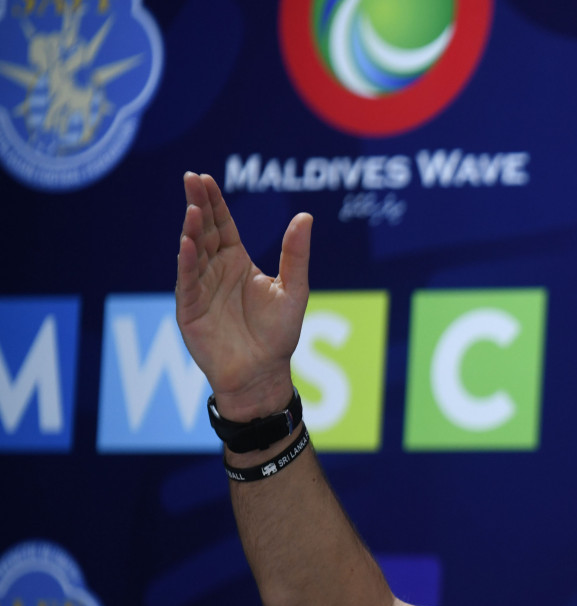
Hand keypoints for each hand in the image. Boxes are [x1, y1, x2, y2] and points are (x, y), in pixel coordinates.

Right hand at [175, 172, 311, 420]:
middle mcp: (215, 270)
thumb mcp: (293, 290)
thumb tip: (306, 216)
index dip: (214, 202)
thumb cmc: (278, 335)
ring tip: (193, 209)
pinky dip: (187, 262)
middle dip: (198, 205)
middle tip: (191, 179)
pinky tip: (188, 243)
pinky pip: (188, 281)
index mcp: (237, 262)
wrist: (262, 373)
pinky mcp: (190, 308)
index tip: (204, 178)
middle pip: (205, 231)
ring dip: (192, 230)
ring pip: (193, 252)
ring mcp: (200, 288)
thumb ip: (295, 255)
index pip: (223, 224)